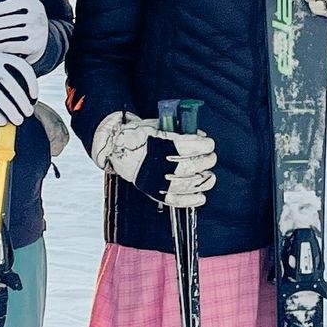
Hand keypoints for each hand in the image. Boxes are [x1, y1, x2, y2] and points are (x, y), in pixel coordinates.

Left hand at [0, 0, 49, 62]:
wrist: (45, 37)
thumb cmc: (27, 19)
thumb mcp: (23, 7)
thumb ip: (8, 7)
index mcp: (30, 1)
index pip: (8, 5)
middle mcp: (35, 15)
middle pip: (5, 20)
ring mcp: (36, 31)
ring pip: (6, 34)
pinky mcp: (33, 46)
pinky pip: (11, 46)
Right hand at [0, 52, 40, 129]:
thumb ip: (12, 73)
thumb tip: (31, 98)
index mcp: (0, 57)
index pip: (22, 67)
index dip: (31, 82)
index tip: (34, 96)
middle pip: (11, 85)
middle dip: (22, 102)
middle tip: (28, 112)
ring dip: (11, 110)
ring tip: (18, 120)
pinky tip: (2, 121)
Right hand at [90, 113, 216, 209]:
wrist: (116, 148)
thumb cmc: (139, 135)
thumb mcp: (157, 125)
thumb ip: (180, 131)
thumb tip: (201, 136)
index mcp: (157, 145)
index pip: (186, 147)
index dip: (203, 146)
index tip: (209, 144)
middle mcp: (156, 165)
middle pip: (189, 167)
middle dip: (205, 162)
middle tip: (211, 157)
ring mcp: (155, 181)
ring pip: (186, 185)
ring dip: (203, 181)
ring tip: (210, 176)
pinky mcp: (153, 192)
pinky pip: (174, 200)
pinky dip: (190, 201)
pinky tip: (201, 197)